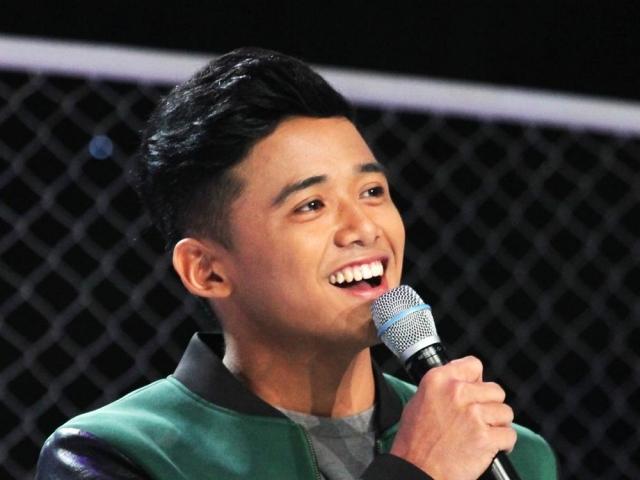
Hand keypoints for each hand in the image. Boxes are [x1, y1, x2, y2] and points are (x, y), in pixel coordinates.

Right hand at [390, 356, 516, 479]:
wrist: (416, 471)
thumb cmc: (414, 441)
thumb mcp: (419, 401)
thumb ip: (443, 387)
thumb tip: (466, 382)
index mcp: (438, 380)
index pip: (473, 365)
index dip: (477, 380)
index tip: (476, 391)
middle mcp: (456, 393)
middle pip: (495, 390)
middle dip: (489, 406)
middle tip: (478, 420)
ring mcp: (473, 415)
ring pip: (505, 412)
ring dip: (497, 425)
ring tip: (482, 435)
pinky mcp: (485, 438)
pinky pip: (509, 435)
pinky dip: (503, 444)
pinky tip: (489, 448)